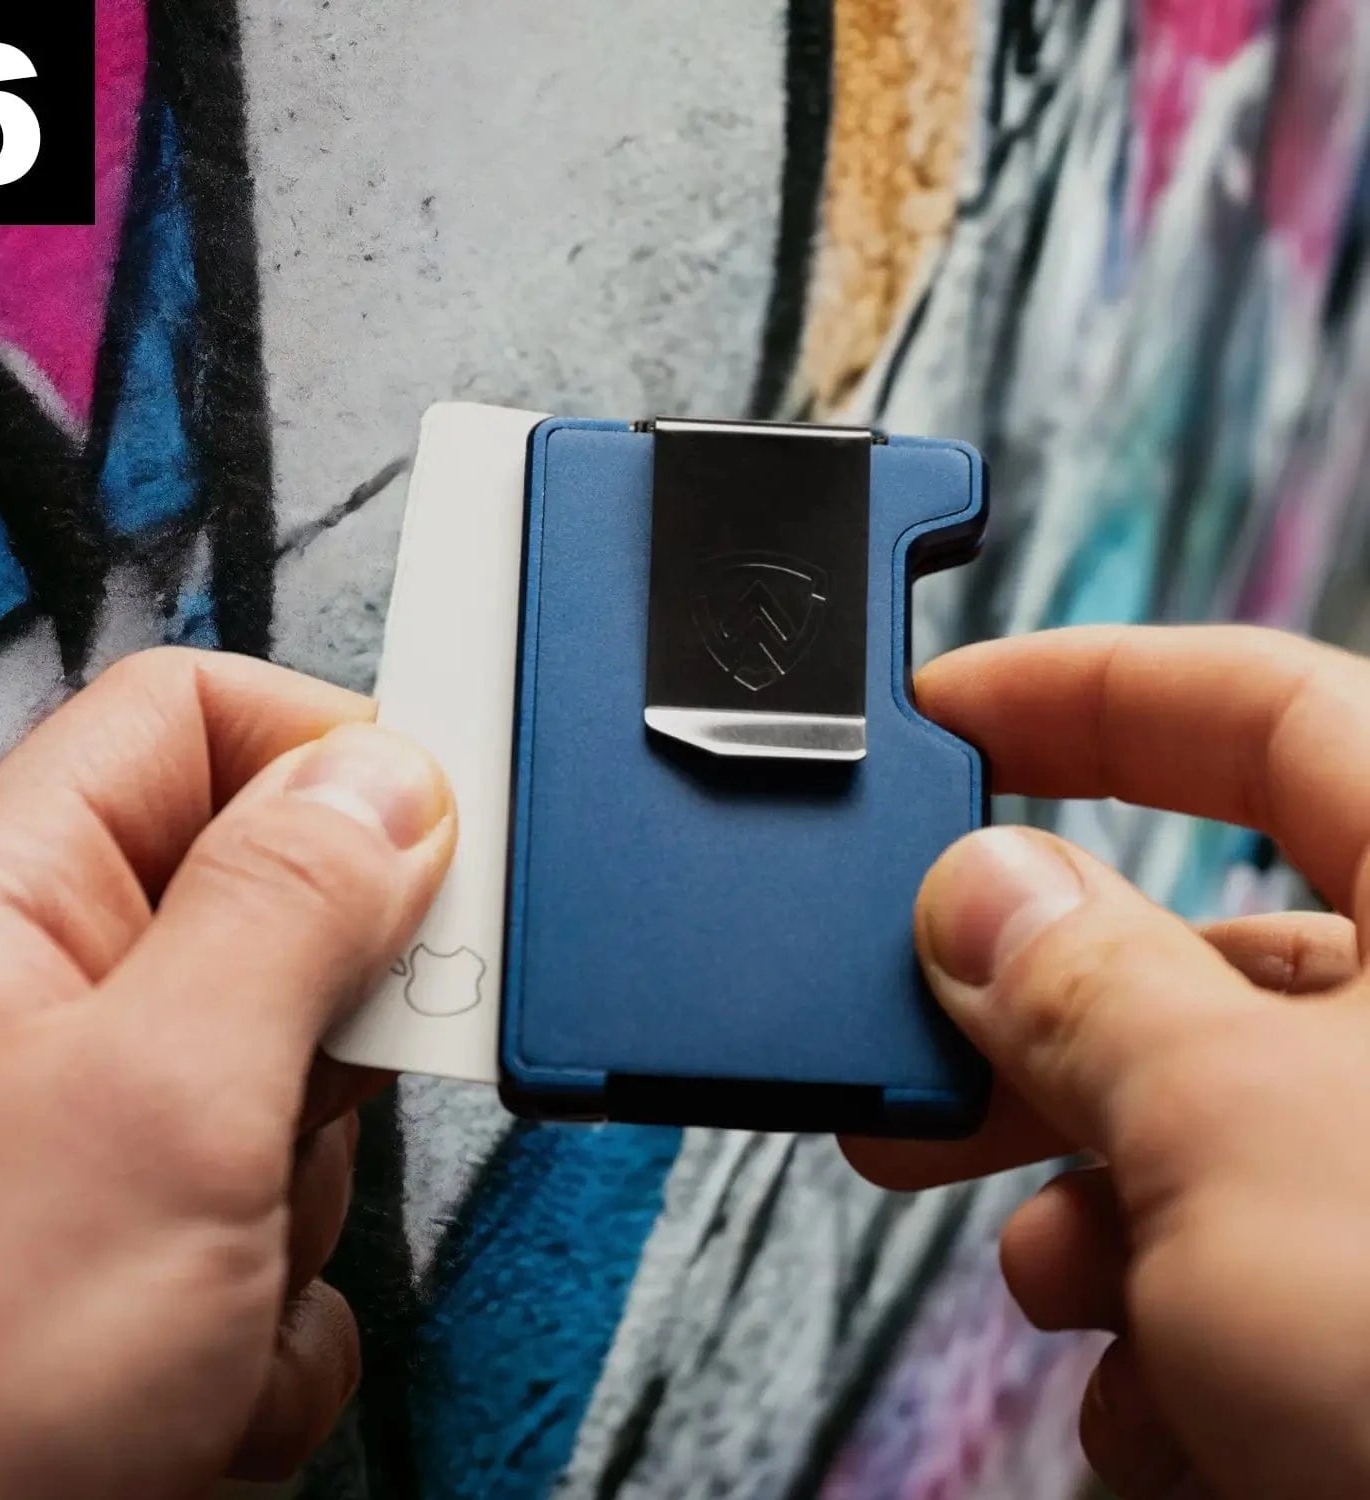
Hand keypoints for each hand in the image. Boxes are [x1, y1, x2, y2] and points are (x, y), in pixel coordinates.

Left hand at [0, 649, 453, 1499]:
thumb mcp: (163, 1099)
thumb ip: (288, 909)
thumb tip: (389, 783)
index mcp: (12, 912)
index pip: (191, 723)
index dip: (320, 746)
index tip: (437, 827)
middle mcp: (51, 1010)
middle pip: (274, 910)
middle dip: (332, 1023)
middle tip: (322, 1092)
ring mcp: (101, 1141)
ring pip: (297, 1085)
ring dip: (303, 1197)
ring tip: (215, 1280)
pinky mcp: (148, 1253)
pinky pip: (284, 1222)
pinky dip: (278, 1310)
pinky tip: (195, 1374)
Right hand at [843, 625, 1369, 1498]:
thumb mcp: (1237, 1139)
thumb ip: (1083, 987)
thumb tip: (977, 892)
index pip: (1252, 704)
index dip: (1075, 689)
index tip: (938, 721)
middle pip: (1203, 939)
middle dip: (1035, 1015)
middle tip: (905, 1048)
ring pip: (1214, 1117)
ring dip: (1095, 1201)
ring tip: (1051, 1281)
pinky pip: (1263, 1251)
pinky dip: (1178, 1316)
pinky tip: (1157, 1403)